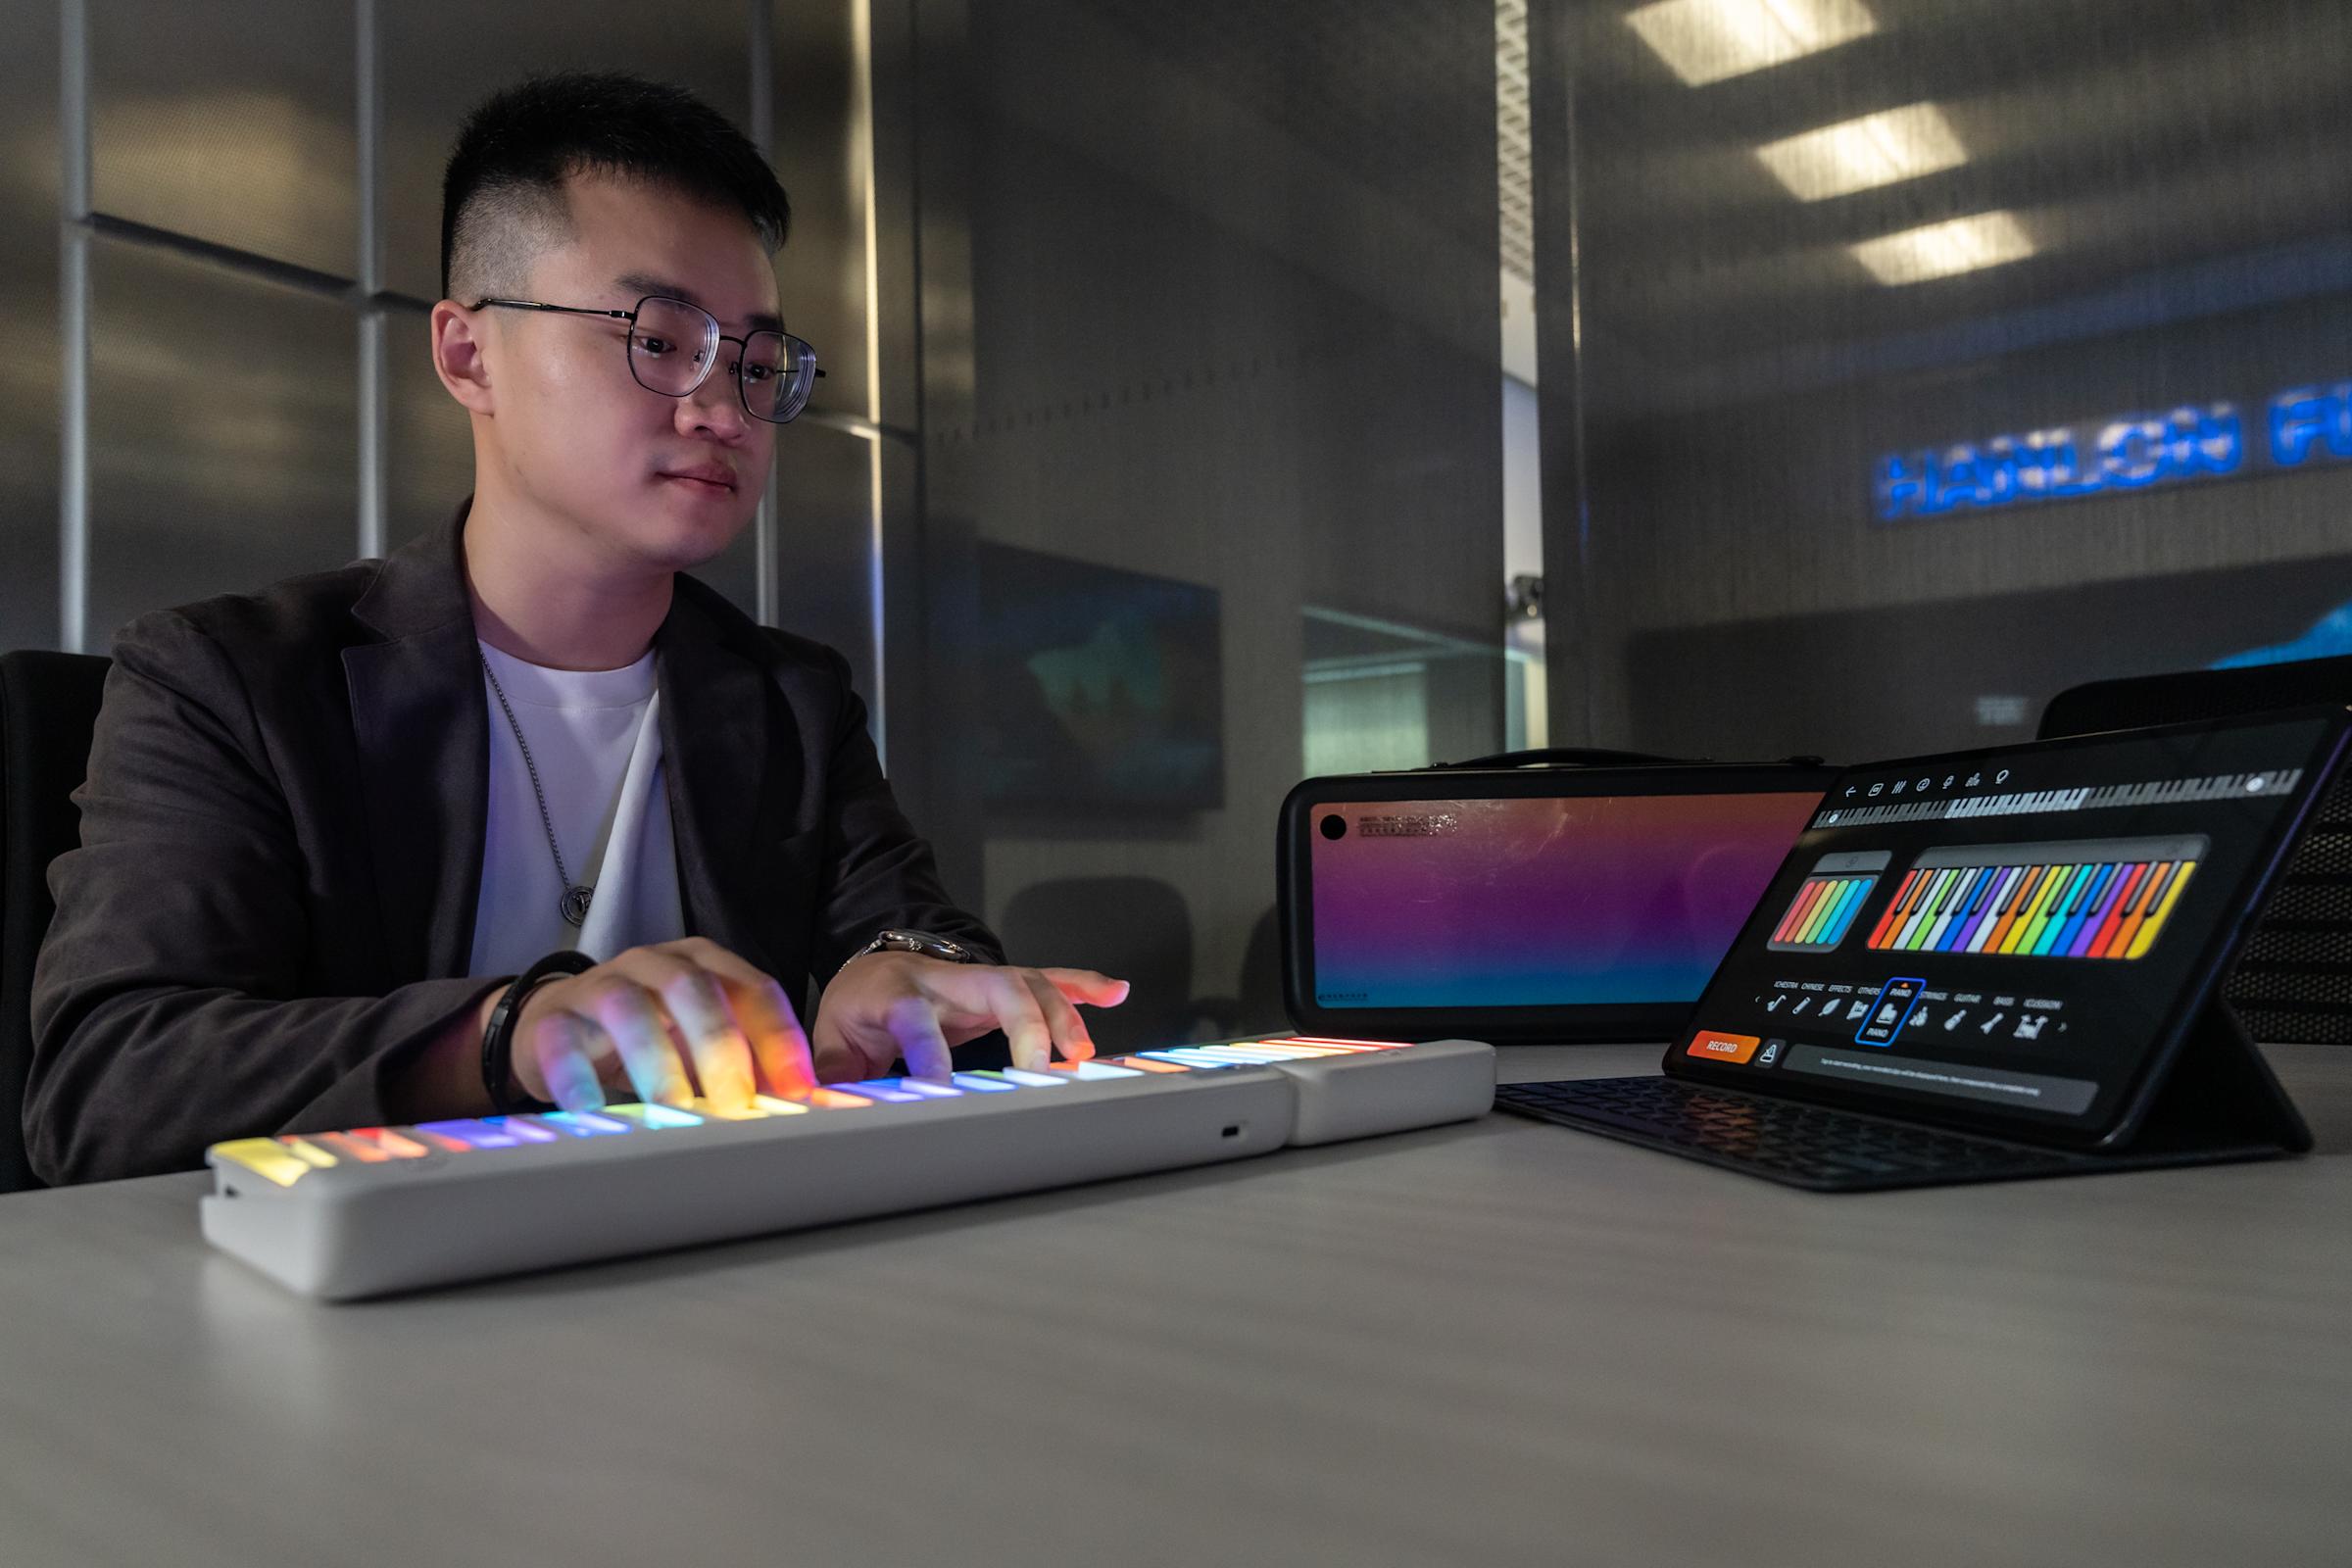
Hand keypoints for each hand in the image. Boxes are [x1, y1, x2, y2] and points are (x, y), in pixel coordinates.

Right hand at [507, 937, 814, 1113]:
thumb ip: (746, 1063)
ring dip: (656, 1062)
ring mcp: (600, 985)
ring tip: (672, 1111)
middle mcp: (654, 964)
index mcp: (703, 964)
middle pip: (693, 989)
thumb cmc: (647, 1036)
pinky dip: (578, 1078)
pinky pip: (563, 1042)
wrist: (555, 1027)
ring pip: (629, 1009)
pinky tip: (595, 1111)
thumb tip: (797, 1104)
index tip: (797, 1090)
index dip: (778, 1038)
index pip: (752, 989)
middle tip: (735, 1102)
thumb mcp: (700, 1042)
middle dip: (720, 1045)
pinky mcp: (552, 1020)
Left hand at [812, 953, 1129, 1080]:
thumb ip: (838, 1076)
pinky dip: (1085, 986)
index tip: (945, 1094)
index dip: (932, 1057)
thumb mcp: (836, 1040)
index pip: (917, 1022)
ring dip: (1063, 1015)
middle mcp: (946, 979)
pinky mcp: (1004, 981)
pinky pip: (1050, 978)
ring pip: (1031, 983)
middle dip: (1025, 1026)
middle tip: (1039, 1072)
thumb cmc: (859, 1009)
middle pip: (997, 986)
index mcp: (896, 994)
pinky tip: (1116, 992)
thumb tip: (830, 1113)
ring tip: (1083, 1054)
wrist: (874, 967)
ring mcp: (979, 977)